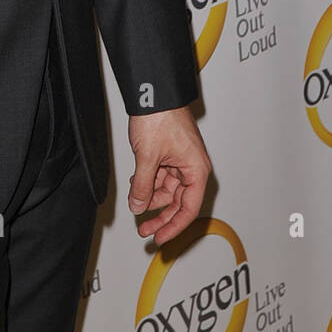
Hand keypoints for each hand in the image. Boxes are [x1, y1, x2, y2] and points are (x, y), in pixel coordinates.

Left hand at [127, 106, 210, 245]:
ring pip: (168, 189)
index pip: (188, 209)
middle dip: (161, 216)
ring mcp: (180, 159)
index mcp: (196, 170)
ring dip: (151, 198)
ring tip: (135, 206)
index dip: (174, 227)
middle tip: (144, 231)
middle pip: (178, 201)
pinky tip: (137, 187)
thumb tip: (139, 207)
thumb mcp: (148, 157)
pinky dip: (149, 183)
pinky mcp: (170, 152)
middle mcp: (191, 167)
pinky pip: (161, 175)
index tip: (160, 239)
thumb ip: (144, 186)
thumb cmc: (160, 117)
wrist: (153, 92)